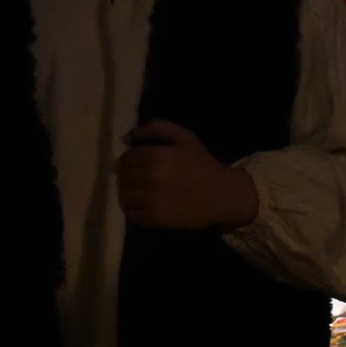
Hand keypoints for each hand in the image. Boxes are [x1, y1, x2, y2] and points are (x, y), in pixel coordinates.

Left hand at [117, 121, 259, 231]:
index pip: (126, 158)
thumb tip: (126, 138)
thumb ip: (155, 128)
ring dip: (129, 192)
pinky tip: (147, 204)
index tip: (139, 164)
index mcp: (156, 156)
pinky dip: (135, 209)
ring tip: (142, 191)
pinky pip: (131, 213)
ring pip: (123, 195)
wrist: (223, 194)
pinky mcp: (155, 218)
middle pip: (123, 177)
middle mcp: (151, 178)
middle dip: (129, 176)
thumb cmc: (202, 164)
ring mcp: (151, 200)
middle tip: (140, 178)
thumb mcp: (184, 137)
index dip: (130, 161)